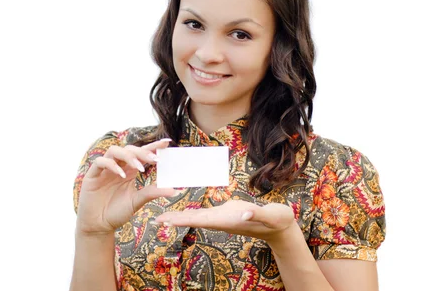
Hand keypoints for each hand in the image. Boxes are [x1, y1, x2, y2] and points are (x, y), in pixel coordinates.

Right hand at [76, 138, 177, 234]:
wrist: (99, 226)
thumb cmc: (117, 212)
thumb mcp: (137, 202)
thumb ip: (152, 192)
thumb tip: (174, 190)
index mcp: (129, 170)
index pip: (142, 154)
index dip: (153, 146)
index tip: (167, 143)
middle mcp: (118, 166)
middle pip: (129, 149)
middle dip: (143, 152)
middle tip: (155, 159)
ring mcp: (105, 169)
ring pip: (115, 151)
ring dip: (128, 156)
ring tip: (139, 167)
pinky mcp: (93, 175)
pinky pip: (100, 162)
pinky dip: (111, 165)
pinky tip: (121, 174)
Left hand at [154, 200, 295, 244]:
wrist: (280, 226)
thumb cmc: (276, 220)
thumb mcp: (269, 215)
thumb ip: (257, 214)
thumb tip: (245, 213)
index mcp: (227, 220)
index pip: (200, 220)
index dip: (183, 220)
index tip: (167, 220)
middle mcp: (222, 221)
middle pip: (193, 220)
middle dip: (175, 219)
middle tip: (156, 219)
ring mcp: (223, 218)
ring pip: (197, 218)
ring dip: (180, 217)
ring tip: (163, 217)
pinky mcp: (225, 213)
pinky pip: (204, 213)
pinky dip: (191, 212)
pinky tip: (183, 211)